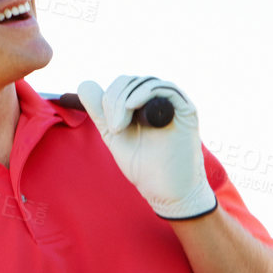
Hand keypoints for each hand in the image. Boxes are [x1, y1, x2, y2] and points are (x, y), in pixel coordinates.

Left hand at [77, 75, 215, 219]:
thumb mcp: (114, 135)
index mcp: (143, 106)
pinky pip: (166, 89)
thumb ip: (100, 113)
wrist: (166, 190)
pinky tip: (134, 107)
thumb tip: (85, 84)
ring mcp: (173, 105)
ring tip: (121, 127)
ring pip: (145, 83)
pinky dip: (146, 93)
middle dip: (115, 101)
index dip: (110, 98)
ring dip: (126, 100)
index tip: (110, 128)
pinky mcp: (187, 111)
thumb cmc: (143, 167)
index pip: (122, 85)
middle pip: (131, 82)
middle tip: (114, 129)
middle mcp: (159, 102)